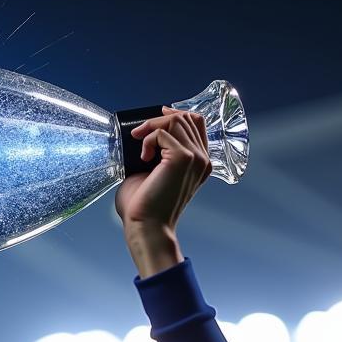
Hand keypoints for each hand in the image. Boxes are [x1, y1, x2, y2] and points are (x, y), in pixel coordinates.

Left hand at [114, 107, 211, 234]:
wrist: (146, 227)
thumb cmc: (145, 206)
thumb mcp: (154, 173)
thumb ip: (157, 153)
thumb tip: (142, 134)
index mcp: (200, 164)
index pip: (197, 123)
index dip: (176, 114)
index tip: (155, 119)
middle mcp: (202, 160)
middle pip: (187, 117)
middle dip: (159, 119)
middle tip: (139, 134)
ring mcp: (195, 158)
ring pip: (176, 120)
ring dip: (152, 126)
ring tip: (139, 145)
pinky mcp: (182, 158)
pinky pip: (162, 132)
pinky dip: (147, 140)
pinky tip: (143, 159)